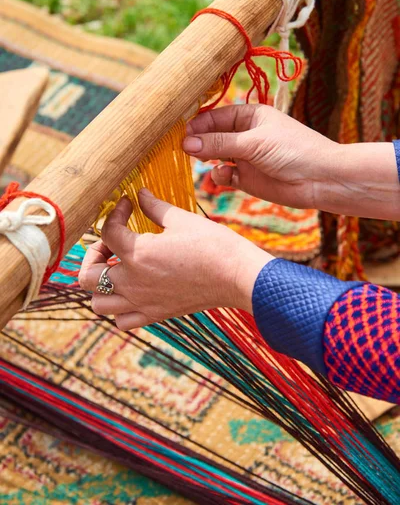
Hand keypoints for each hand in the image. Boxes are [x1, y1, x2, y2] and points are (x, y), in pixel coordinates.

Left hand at [79, 190, 272, 330]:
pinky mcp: (155, 314)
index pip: (107, 231)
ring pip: (99, 303)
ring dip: (100, 285)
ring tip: (116, 269)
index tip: (129, 205)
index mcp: (137, 254)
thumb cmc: (213, 245)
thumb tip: (140, 193)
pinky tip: (131, 291)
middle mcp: (133, 282)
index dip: (115, 213)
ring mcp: (142, 302)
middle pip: (87, 275)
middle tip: (110, 243)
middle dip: (93, 255)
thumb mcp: (181, 219)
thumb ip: (154, 206)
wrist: (237, 276)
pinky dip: (119, 308)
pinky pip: (122, 320)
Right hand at [184, 104, 336, 209]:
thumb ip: (219, 143)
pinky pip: (225, 175)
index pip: (215, 115)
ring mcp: (245, 157)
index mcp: (250, 115)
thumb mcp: (254, 142)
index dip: (198, 123)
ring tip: (201, 160)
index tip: (180, 131)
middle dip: (198, 142)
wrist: (321, 179)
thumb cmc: (293, 150)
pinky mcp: (247, 179)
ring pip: (215, 156)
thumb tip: (186, 142)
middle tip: (183, 148)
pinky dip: (220, 175)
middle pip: (212, 136)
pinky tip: (224, 175)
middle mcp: (245, 135)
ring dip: (207, 158)